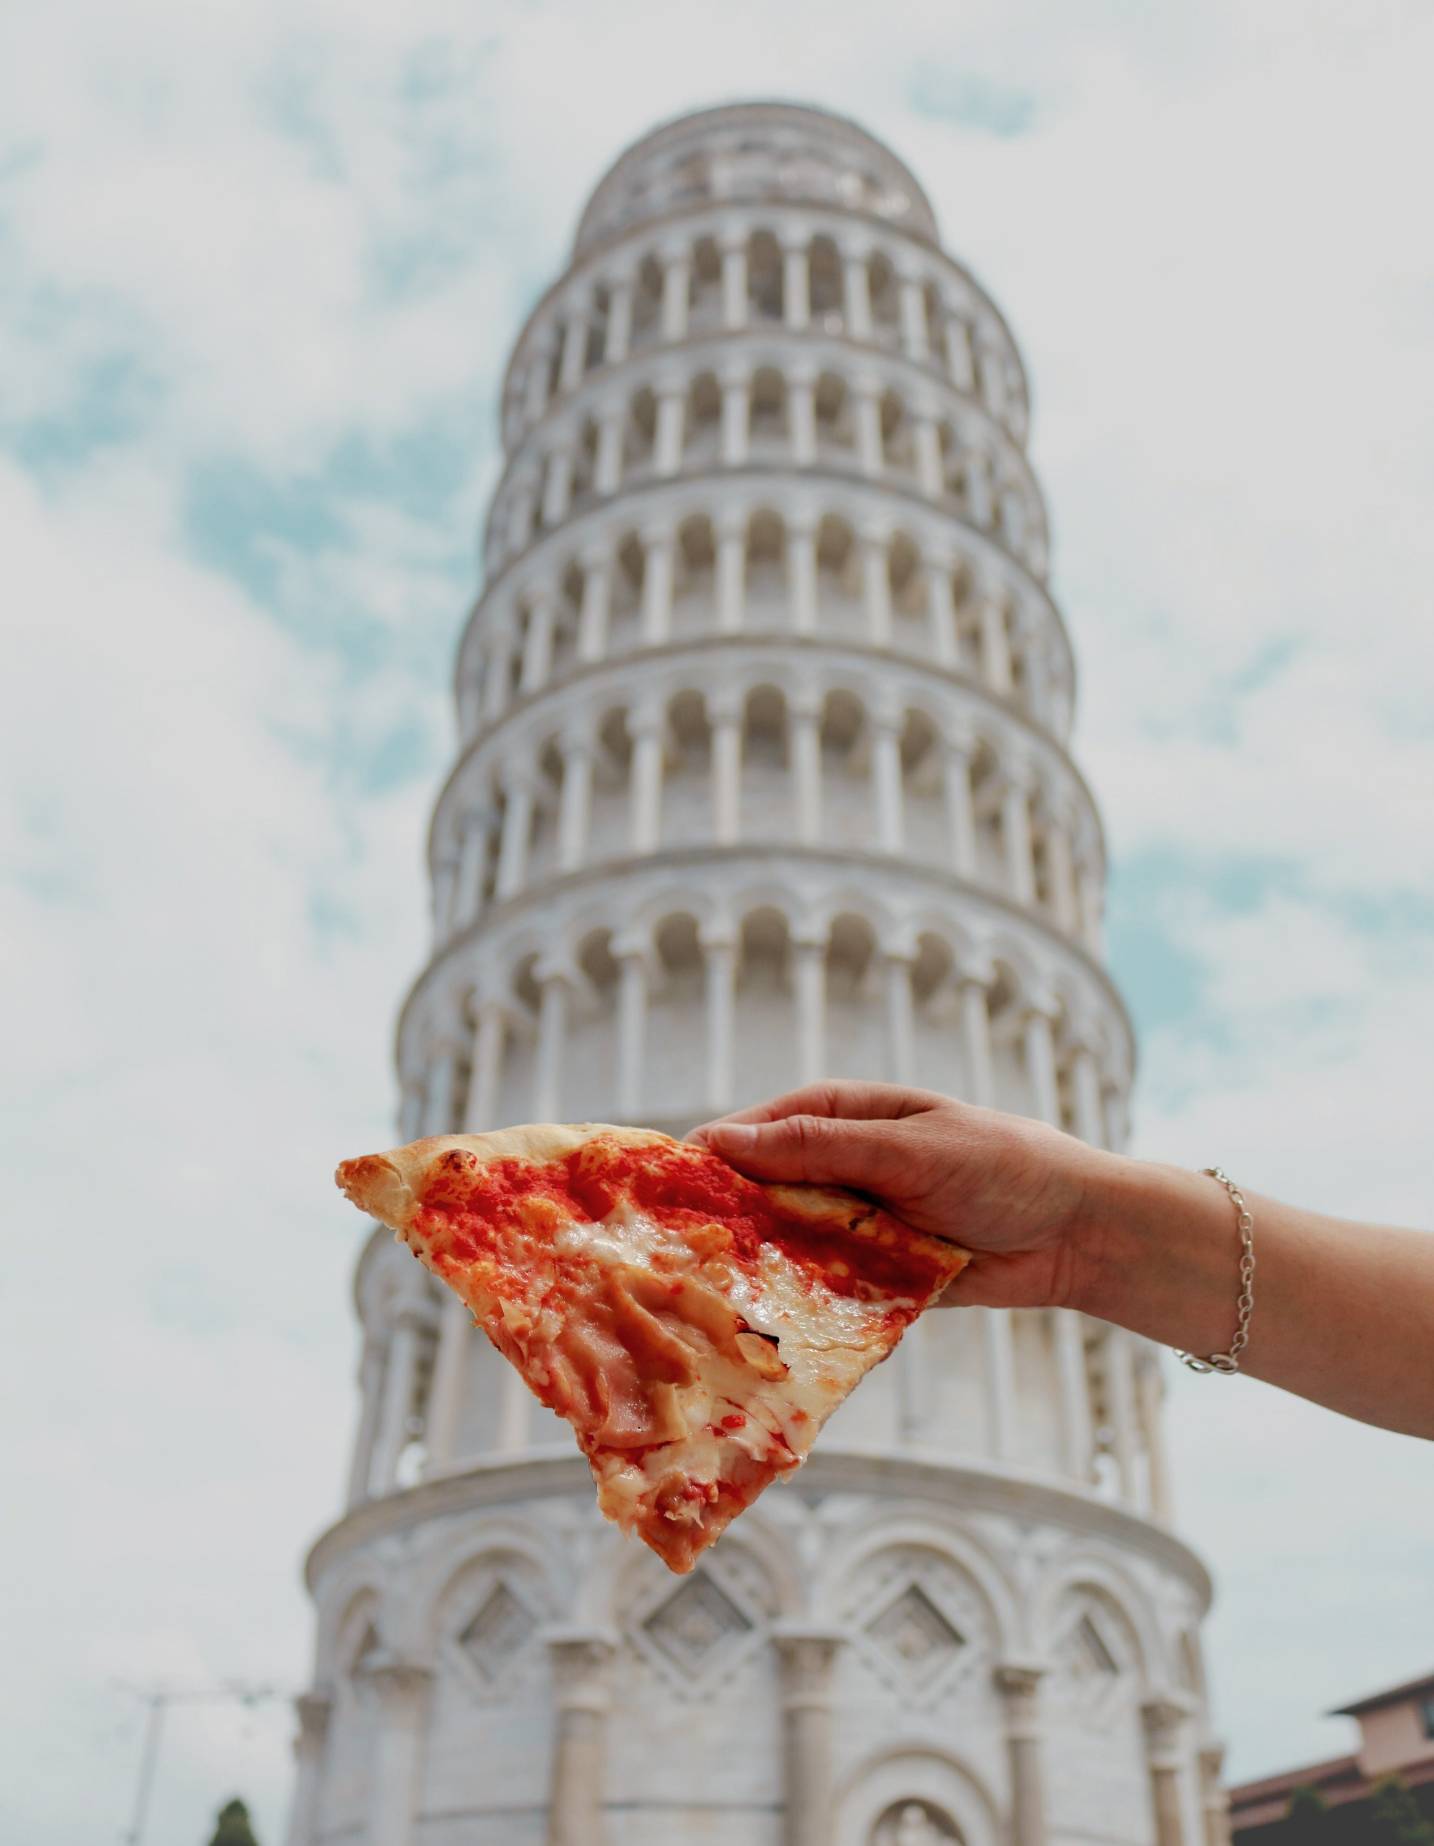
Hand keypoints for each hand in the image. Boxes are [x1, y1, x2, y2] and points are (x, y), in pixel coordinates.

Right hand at [689, 1080, 1112, 1309]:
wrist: (1077, 1231)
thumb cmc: (1000, 1165)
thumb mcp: (906, 1149)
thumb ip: (820, 1148)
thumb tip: (725, 1141)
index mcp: (847, 1115)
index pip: (761, 1130)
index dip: (714, 1156)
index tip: (664, 1186)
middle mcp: (843, 1166)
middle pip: (765, 1191)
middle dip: (727, 1219)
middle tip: (674, 1252)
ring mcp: (857, 1223)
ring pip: (789, 1245)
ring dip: (759, 1268)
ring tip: (708, 1296)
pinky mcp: (876, 1276)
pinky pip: (825, 1289)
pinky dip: (800, 1306)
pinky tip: (764, 1328)